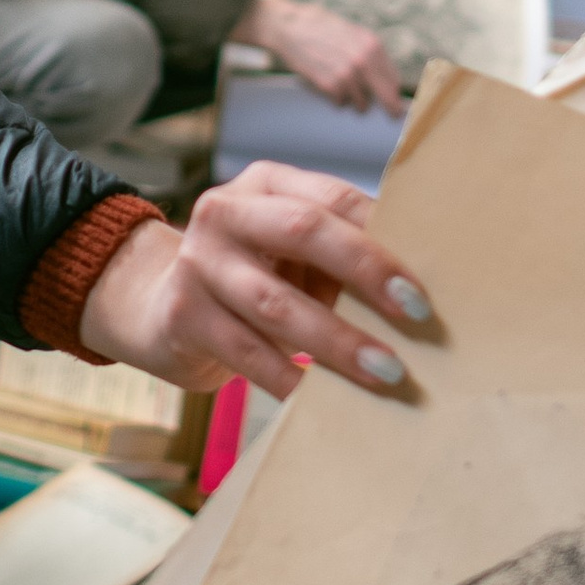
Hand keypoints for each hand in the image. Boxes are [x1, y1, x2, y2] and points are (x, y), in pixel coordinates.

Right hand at [77, 161, 435, 401]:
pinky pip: (246, 353)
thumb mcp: (292, 255)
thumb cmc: (255, 277)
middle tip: (416, 314)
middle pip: (302, 230)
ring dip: (337, 341)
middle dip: (365, 271)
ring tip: (386, 372)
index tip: (423, 284)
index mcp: (265, 184)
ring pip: (276, 302)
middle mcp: (225, 212)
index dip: (380, 237)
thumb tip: (419, 295)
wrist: (161, 308)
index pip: (332, 198)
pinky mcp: (183, 314)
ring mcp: (198, 262)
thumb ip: (341, 258)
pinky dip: (290, 379)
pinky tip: (324, 400)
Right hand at [254, 0, 405, 115]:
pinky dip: (338, 100)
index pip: (393, 78)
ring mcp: (346, 74)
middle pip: (385, 95)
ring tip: (349, 96)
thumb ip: (371, 53)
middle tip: (394, 115)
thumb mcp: (353, 33)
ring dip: (357, 103)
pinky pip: (340, 103)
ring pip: (361, 103)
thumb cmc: (322, 28)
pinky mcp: (329, 85)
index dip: (395, 92)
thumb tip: (388, 78)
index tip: (397, 102)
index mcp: (372, 45)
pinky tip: (331, 89)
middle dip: (390, 107)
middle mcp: (362, 61)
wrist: (291, 27)